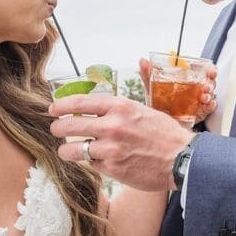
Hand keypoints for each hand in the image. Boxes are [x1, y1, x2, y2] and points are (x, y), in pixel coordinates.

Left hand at [49, 94, 193, 191]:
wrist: (182, 160)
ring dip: (66, 150)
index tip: (53, 108)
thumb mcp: (146, 106)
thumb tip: (133, 67)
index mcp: (120, 106)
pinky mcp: (112, 168)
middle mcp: (112, 125)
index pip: (81, 102)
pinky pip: (91, 164)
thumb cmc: (166, 133)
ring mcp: (110, 148)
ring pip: (74, 149)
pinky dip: (90, 162)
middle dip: (58, 127)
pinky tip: (93, 160)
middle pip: (71, 125)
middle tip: (55, 129)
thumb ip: (127, 97)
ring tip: (66, 150)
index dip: (62, 105)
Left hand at [137, 57, 217, 121]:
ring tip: (204, 96)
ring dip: (209, 94)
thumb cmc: (158, 102)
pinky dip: (209, 106)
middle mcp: (195, 89)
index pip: (202, 70)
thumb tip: (142, 61)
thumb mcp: (152, 87)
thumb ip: (147, 74)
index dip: (208, 69)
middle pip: (209, 82)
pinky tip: (206, 105)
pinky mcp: (199, 112)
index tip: (210, 70)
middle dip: (211, 82)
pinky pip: (208, 108)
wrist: (158, 121)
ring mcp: (198, 101)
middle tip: (207, 85)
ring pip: (210, 94)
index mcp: (187, 80)